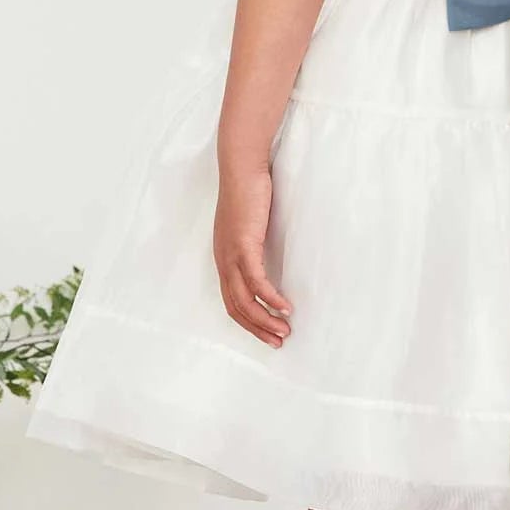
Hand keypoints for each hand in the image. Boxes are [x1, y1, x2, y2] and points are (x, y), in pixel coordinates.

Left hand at [213, 165, 293, 346]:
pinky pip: (257, 281)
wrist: (242, 167)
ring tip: (285, 330)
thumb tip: (269, 259)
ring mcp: (231, 254)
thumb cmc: (249, 192)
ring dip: (265, 319)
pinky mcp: (244, 245)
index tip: (269, 333)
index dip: (249, 322)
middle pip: (236, 307)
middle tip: (278, 341)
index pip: (232, 301)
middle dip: (258, 328)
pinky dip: (272, 297)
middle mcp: (223, 261)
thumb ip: (255, 244)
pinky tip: (286, 306)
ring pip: (245, 299)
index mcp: (224, 259)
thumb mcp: (250, 226)